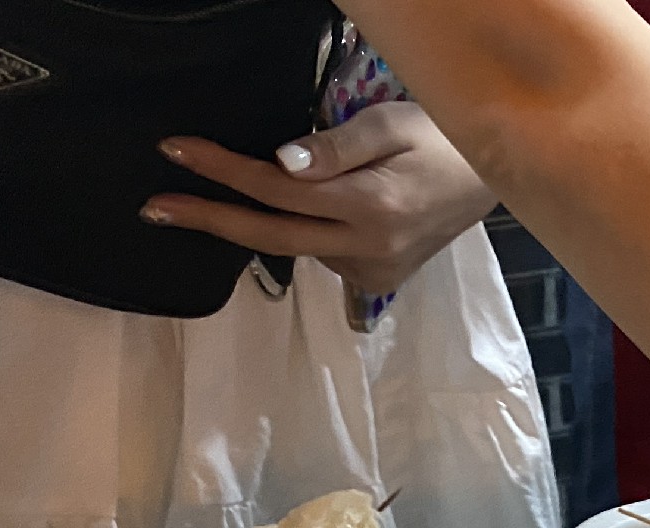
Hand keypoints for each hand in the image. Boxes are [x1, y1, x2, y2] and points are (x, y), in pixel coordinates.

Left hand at [143, 101, 496, 294]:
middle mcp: (369, 249)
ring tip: (231, 191)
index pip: (277, 189)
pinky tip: (315, 213)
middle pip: (271, 238)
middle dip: (210, 220)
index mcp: (371, 206)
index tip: (173, 151)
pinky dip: (304, 233)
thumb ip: (336, 145)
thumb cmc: (441, 139)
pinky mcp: (379, 281)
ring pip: (296, 249)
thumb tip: (280, 162)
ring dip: (260, 222)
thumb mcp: (390, 123)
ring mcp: (375, 272)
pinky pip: (322, 257)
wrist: (495, 180)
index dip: (222, 171)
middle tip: (154, 209)